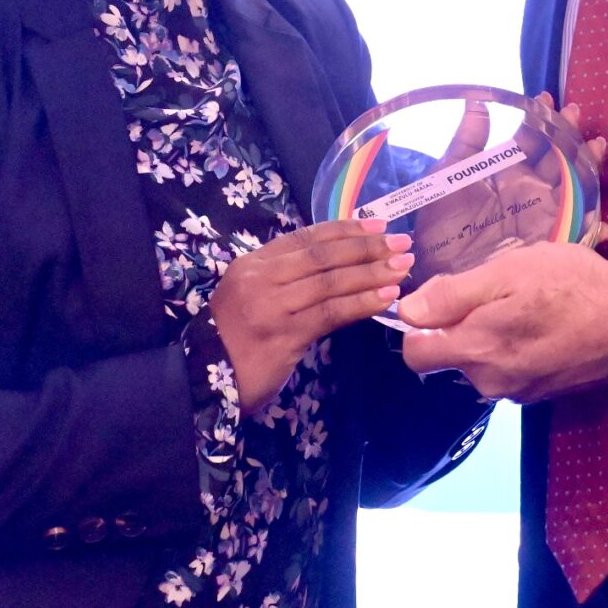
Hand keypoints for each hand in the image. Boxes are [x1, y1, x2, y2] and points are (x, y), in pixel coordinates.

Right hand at [211, 218, 410, 413]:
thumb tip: (338, 264)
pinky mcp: (284, 333)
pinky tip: (385, 298)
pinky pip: (331, 313)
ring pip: (331, 281)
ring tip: (403, 268)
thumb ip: (286, 280)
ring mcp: (271, 304)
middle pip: (323, 255)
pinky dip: (361, 302)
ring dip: (371, 273)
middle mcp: (261, 277)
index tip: (378, 225)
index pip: (306, 237)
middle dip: (366, 248)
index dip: (345, 229)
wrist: (204, 382)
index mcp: (253, 263)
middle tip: (401, 243)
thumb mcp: (253, 297)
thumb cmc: (233, 341)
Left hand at [394, 239, 607, 402]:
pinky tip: (545, 324)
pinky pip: (511, 369)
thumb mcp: (508, 273)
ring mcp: (520, 393)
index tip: (445, 298)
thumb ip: (453, 295)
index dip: (420, 324)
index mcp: (476, 352)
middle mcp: (492, 384)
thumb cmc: (571, 286)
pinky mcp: (544, 393)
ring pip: (483, 362)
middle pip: (451, 356)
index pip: (414, 354)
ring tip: (527, 305)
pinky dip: (518, 348)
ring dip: (493, 336)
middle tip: (499, 292)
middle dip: (463, 326)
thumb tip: (407, 311)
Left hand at [407, 95, 605, 279]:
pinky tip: (607, 225)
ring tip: (596, 146)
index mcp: (505, 173)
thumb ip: (465, 142)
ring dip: (588, 165)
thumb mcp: (448, 177)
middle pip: (558, 157)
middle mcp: (529, 191)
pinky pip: (578, 230)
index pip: (529, 139)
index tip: (545, 100)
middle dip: (569, 134)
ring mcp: (543, 215)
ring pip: (574, 186)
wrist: (440, 275)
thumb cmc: (440, 226)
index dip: (539, 118)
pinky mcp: (549, 242)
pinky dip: (596, 227)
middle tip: (576, 113)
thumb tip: (477, 102)